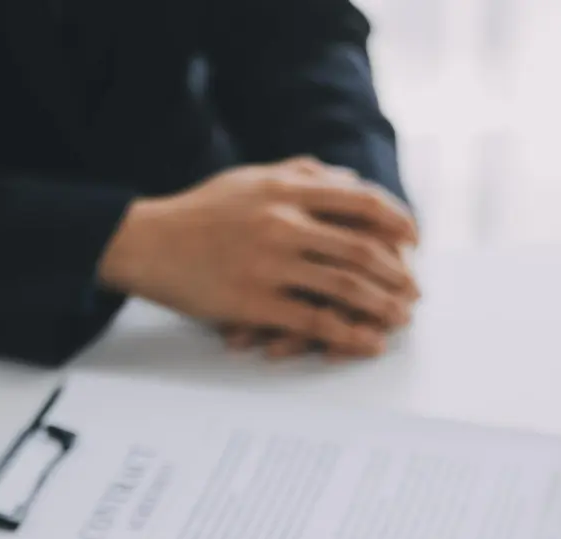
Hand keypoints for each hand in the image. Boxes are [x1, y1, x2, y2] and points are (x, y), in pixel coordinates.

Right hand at [99, 157, 419, 356]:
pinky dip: (349, 334)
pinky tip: (369, 343)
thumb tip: (349, 178)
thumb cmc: (200, 212)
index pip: (359, 201)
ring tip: (400, 318)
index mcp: (285, 189)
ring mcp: (269, 264)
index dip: (395, 220)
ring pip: (344, 286)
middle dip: (397, 273)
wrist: (145, 242)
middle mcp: (282, 222)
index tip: (414, 238)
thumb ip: (300, 174)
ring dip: (382, 305)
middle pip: (360, 248)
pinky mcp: (254, 302)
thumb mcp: (250, 179)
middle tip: (414, 290)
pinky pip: (314, 322)